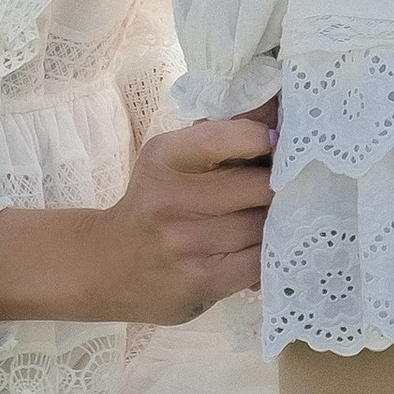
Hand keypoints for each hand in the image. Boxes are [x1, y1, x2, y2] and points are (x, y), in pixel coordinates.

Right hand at [0, 101, 278, 327]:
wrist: (107, 266)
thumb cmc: (153, 203)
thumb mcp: (170, 160)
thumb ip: (219, 137)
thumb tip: (276, 113)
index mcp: (162, 157)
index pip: (223, 138)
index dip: (260, 140)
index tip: (275, 145)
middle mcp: (169, 199)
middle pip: (256, 186)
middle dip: (279, 186)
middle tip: (287, 186)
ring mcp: (185, 243)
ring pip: (262, 225)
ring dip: (277, 222)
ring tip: (275, 218)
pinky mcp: (201, 281)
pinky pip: (258, 261)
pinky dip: (269, 253)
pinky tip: (265, 248)